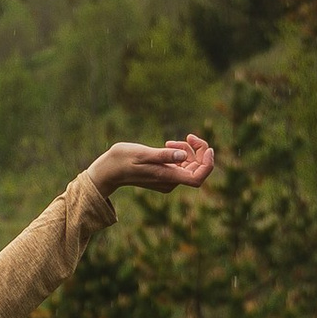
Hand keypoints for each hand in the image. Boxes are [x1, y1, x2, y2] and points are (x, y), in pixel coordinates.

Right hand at [89, 134, 215, 194]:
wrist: (108, 171)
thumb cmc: (122, 161)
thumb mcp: (142, 154)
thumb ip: (163, 155)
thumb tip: (184, 155)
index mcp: (167, 177)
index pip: (198, 177)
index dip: (208, 164)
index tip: (208, 148)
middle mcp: (171, 181)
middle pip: (197, 168)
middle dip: (197, 151)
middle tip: (187, 136)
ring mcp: (168, 179)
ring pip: (189, 165)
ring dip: (187, 150)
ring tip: (169, 142)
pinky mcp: (165, 175)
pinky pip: (181, 164)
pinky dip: (179, 153)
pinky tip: (168, 145)